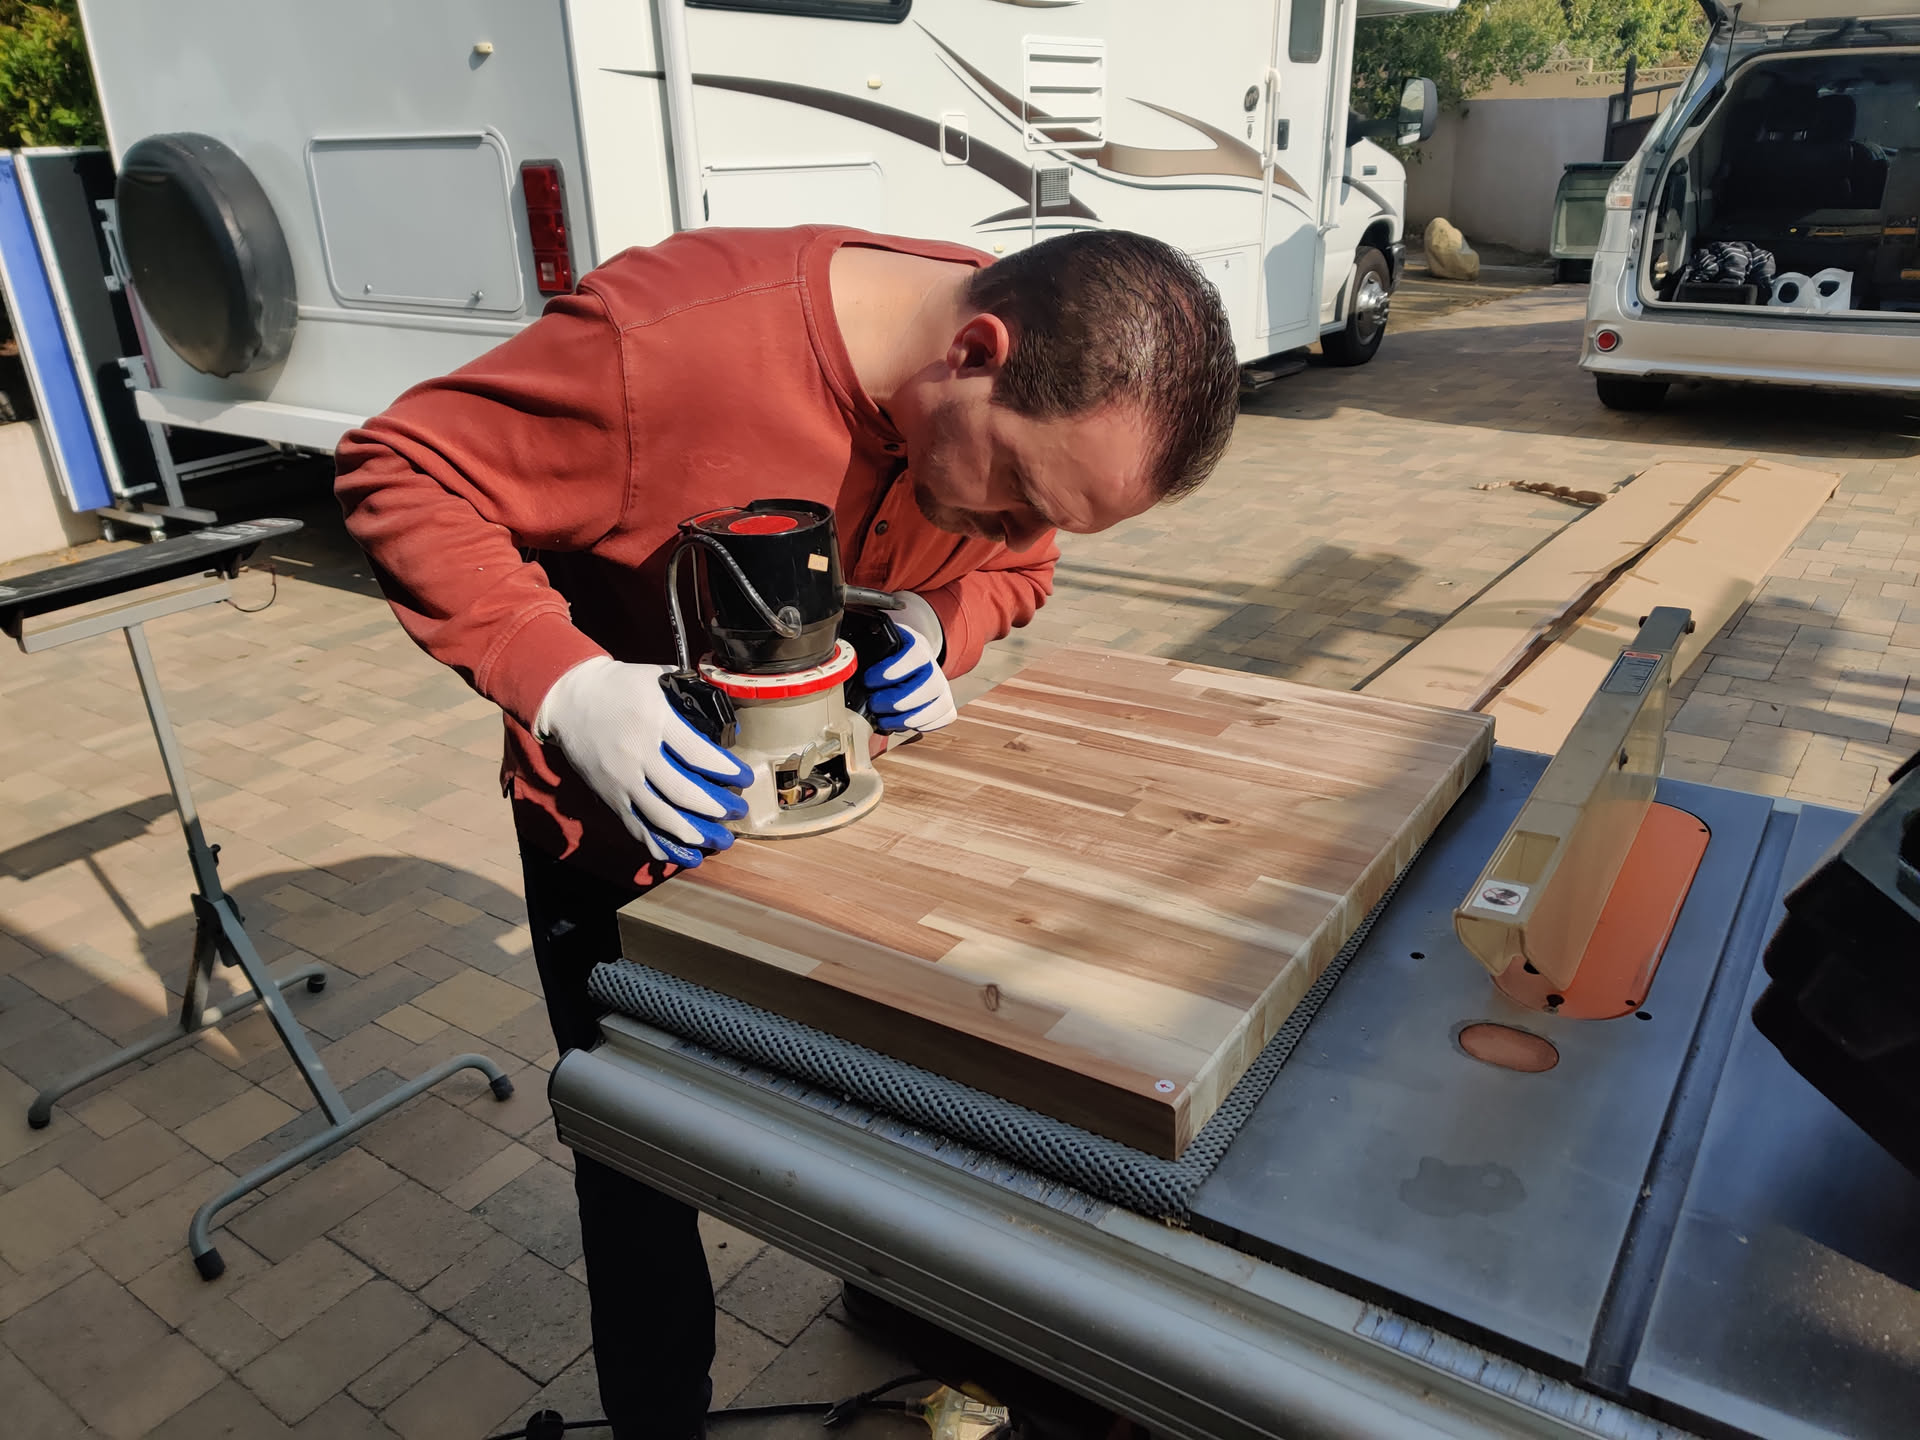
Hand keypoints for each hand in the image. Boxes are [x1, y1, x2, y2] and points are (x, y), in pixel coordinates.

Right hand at [534, 657, 751, 868]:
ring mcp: (621, 779)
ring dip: (695, 834)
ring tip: (721, 839)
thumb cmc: (620, 686)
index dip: (726, 770)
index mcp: (653, 720)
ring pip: (661, 817)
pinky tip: (687, 855)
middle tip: (738, 811)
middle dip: (717, 808)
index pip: (698, 753)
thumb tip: (726, 722)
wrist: (569, 700)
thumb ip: (691, 697)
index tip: (745, 777)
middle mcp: (636, 754)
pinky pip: (637, 827)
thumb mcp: (657, 678)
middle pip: (682, 792)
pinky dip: (662, 845)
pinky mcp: (610, 796)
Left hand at [863, 623, 956, 733]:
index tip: (869, 679)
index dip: (894, 670)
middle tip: (875, 704)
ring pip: (939, 704)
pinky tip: (903, 724)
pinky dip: (925, 724)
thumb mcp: (877, 643)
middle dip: (899, 700)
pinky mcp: (945, 703)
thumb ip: (863, 648)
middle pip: (930, 684)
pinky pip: (945, 716)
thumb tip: (841, 656)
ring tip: (884, 721)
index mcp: (917, 645)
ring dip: (910, 718)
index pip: (916, 655)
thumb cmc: (889, 654)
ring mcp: (942, 685)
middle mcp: (934, 665)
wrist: (910, 657)